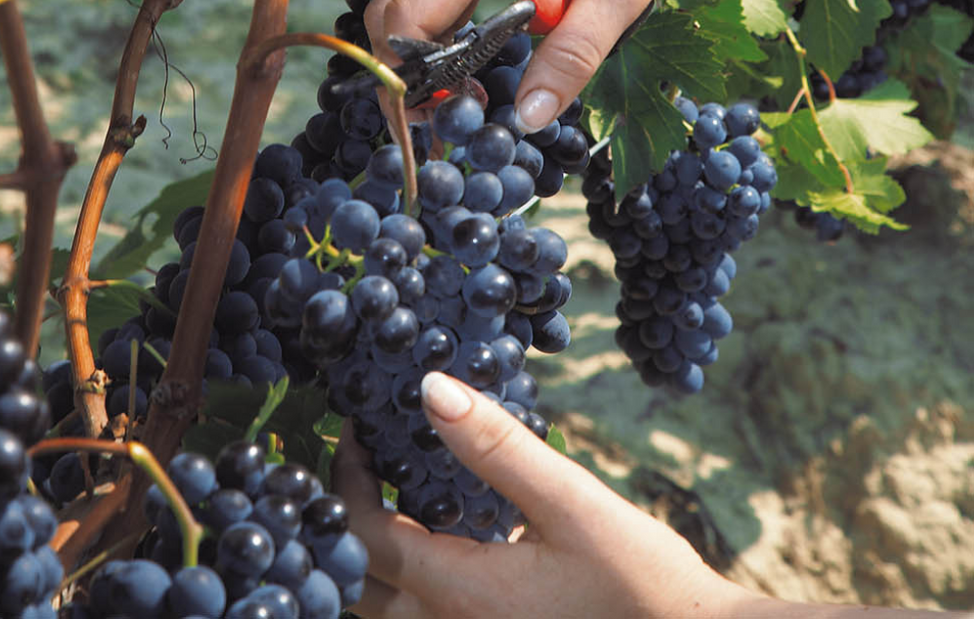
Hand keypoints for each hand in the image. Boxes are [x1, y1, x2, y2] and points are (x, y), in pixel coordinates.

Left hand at [331, 371, 752, 618]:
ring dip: (372, 552)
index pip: (366, 537)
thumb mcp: (571, 501)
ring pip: (383, 610)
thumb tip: (430, 389)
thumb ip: (498, 446)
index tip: (356, 430)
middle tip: (362, 458)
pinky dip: (406, 578)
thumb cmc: (639, 580)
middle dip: (345, 520)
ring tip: (390, 489)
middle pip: (358, 585)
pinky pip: (420, 617)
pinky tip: (438, 534)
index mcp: (462, 594)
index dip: (346, 482)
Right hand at [364, 0, 717, 131]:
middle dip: (403, 63)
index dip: (405, 71)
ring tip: (458, 92)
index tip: (426, 119)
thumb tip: (528, 117)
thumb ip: (570, 58)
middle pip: (394, 2)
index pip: (409, 12)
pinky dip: (446, 24)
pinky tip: (475, 54)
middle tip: (438, 114)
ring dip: (424, 45)